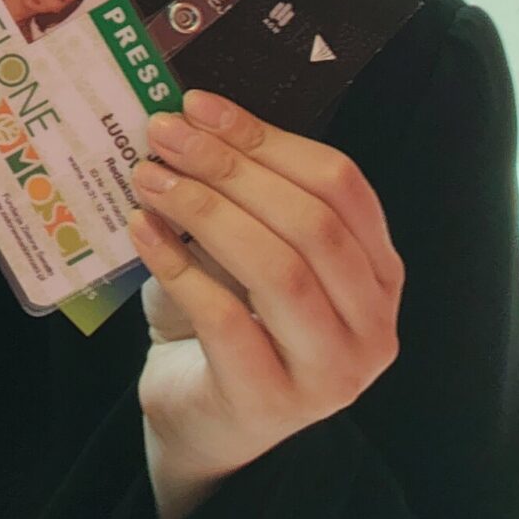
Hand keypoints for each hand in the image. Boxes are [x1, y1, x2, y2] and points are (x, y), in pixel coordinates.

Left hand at [127, 90, 404, 518]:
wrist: (199, 412)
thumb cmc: (226, 316)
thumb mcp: (242, 247)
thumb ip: (239, 193)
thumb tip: (187, 116)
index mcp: (377, 272)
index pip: (342, 186)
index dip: (268, 138)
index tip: (198, 105)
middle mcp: (372, 325)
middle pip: (312, 225)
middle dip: (231, 168)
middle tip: (162, 134)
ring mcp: (330, 373)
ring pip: (280, 272)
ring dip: (206, 212)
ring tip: (148, 177)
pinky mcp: (271, 403)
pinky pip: (228, 322)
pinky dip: (180, 267)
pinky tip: (141, 230)